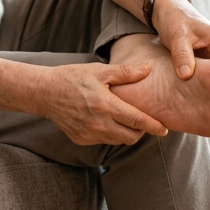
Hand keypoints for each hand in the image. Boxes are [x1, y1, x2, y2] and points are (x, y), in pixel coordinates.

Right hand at [36, 62, 167, 145]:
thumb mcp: (99, 71)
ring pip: (117, 140)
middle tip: (145, 121)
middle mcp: (98, 124)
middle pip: (130, 136)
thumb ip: (125, 73)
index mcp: (105, 105)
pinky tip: (108, 121)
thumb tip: (148, 68)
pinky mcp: (81, 140)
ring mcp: (89, 134)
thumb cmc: (73, 78)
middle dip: (141, 131)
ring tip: (128, 120)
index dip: (153, 126)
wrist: (45, 92)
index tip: (164, 129)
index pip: (136, 121)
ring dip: (126, 133)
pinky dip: (111, 134)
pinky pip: (103, 141)